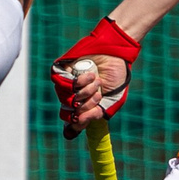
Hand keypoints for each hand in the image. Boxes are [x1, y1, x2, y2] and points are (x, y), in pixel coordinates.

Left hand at [48, 17, 138, 136]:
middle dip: (85, 107)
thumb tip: (79, 122)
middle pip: (68, 113)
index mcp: (82, 105)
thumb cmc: (115, 76)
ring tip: (97, 82)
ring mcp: (66, 84)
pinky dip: (79, 82)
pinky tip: (91, 76)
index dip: (76, 125)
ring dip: (86, 93)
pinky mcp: (62, 71)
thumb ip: (97, 113)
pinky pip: (64, 84)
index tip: (82, 121)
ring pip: (67, 99)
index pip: (71, 121)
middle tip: (98, 97)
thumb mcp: (111, 100)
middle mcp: (72, 96)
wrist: (117, 55)